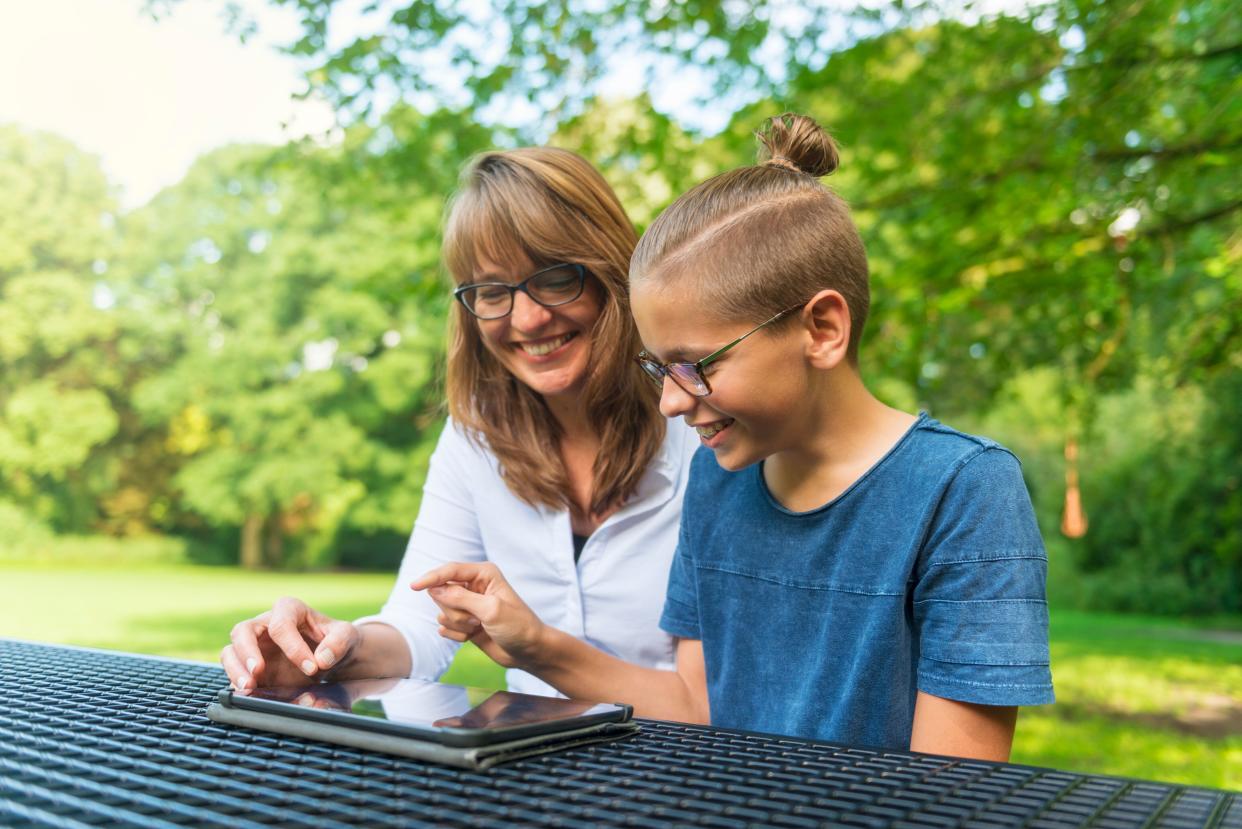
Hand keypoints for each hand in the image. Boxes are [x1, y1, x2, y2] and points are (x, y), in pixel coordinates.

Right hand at [220, 597, 360, 692]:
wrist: (332, 658)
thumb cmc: (336, 640)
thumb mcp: (347, 636)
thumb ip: (339, 642)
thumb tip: (322, 658)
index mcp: (290, 609)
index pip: (282, 624)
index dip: (293, 647)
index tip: (312, 668)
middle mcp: (266, 624)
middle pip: (243, 630)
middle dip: (247, 651)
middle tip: (258, 672)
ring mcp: (255, 646)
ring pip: (231, 650)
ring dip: (235, 668)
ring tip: (248, 687)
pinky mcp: (251, 666)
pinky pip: (234, 671)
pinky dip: (237, 681)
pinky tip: (247, 693)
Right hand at [410, 563, 545, 669]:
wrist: (528, 651)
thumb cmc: (517, 626)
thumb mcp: (490, 609)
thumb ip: (461, 598)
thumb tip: (434, 588)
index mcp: (484, 574)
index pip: (450, 570)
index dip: (431, 578)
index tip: (414, 587)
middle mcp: (474, 585)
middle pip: (442, 593)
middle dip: (455, 610)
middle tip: (476, 620)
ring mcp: (468, 604)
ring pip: (443, 611)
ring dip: (458, 624)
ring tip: (478, 628)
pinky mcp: (465, 622)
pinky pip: (445, 626)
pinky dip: (457, 635)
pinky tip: (474, 636)